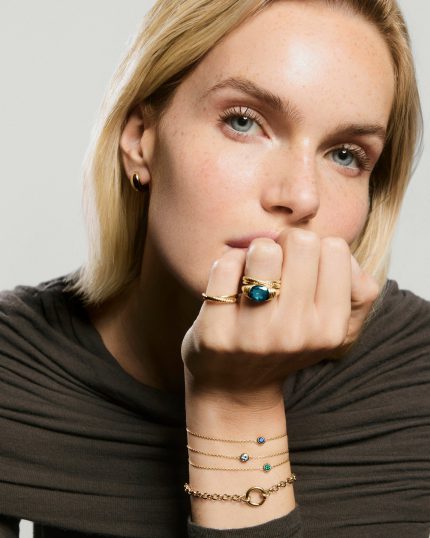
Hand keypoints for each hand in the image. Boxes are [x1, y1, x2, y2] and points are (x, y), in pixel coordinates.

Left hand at [181, 228, 378, 403]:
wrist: (235, 387)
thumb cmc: (286, 341)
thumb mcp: (334, 325)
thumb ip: (360, 290)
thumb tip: (346, 258)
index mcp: (330, 329)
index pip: (335, 248)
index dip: (315, 250)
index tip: (300, 269)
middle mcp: (295, 333)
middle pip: (300, 242)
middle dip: (285, 245)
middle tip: (274, 267)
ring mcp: (254, 335)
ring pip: (263, 250)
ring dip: (255, 253)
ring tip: (252, 274)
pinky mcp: (215, 333)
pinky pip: (224, 266)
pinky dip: (227, 264)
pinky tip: (229, 286)